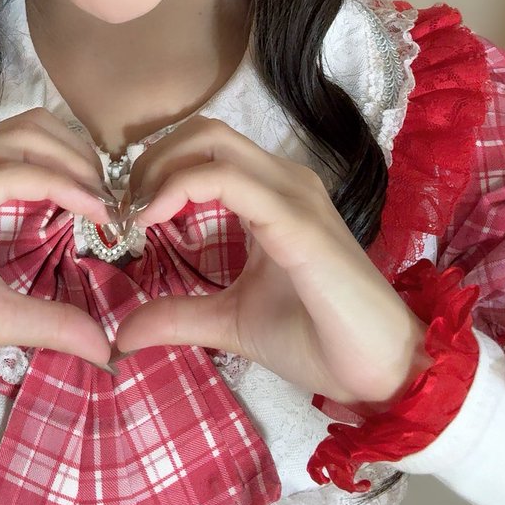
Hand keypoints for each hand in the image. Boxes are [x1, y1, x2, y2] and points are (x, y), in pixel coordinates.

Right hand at [0, 108, 117, 395]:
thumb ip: (52, 320)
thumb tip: (106, 345)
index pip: (37, 142)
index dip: (84, 166)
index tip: (118, 212)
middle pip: (38, 127)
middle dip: (86, 159)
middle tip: (115, 207)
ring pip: (26, 138)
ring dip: (76, 166)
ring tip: (104, 209)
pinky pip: (5, 173)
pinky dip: (54, 184)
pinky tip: (86, 213)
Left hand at [112, 116, 432, 412]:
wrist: (381, 373)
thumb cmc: (317, 339)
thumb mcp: (230, 323)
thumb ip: (180, 315)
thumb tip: (123, 332)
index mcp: (271, 195)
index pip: (206, 147)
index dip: (157, 169)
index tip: (126, 216)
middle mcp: (283, 181)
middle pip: (204, 131)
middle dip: (152, 160)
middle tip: (126, 208)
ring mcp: (293, 195)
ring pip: (213, 142)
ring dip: (161, 169)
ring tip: (136, 215)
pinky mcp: (296, 220)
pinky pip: (229, 180)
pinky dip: (181, 188)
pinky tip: (155, 222)